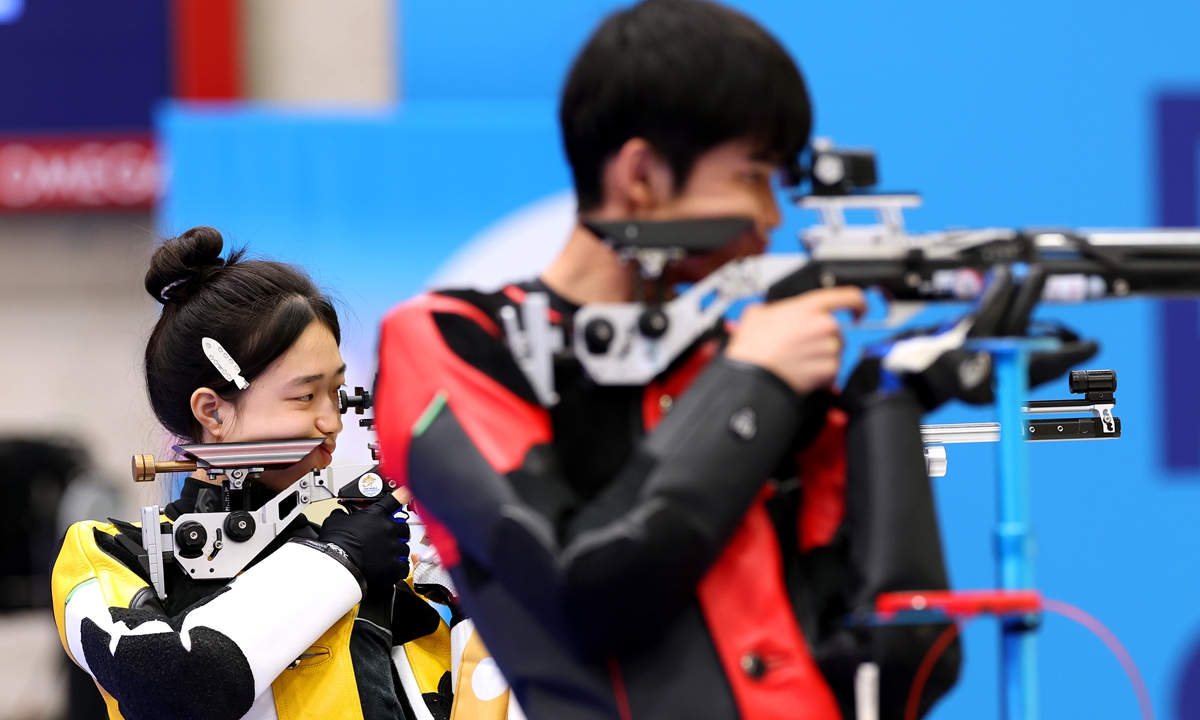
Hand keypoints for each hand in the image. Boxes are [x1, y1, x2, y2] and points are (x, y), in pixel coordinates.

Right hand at [318, 490, 409, 593]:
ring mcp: (394, 547)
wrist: (339, 563)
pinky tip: (391, 569)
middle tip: (389, 538)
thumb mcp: (336, 520)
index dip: (403, 495)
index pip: (396, 500)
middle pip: (404, 528)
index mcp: (378, 514)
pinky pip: (404, 566)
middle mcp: (389, 528)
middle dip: (398, 533)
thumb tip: (340, 514)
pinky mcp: (394, 565)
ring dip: (397, 551)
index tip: (408, 492)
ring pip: (404, 548)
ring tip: (385, 556)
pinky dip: (399, 568)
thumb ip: (343, 515)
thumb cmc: (336, 542)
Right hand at [725, 287, 865, 393]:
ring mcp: (829, 348)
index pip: (848, 296)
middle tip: (802, 346)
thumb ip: (777, 308)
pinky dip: (821, 373)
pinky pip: (833, 370)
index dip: (858, 302)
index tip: (859, 309)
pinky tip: (802, 371)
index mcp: (810, 306)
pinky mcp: (830, 370)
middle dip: (823, 338)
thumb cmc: (753, 347)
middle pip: (838, 330)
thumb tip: (776, 313)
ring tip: (798, 360)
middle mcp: (824, 325)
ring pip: (836, 351)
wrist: (751, 375)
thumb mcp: (758, 313)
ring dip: (821, 356)